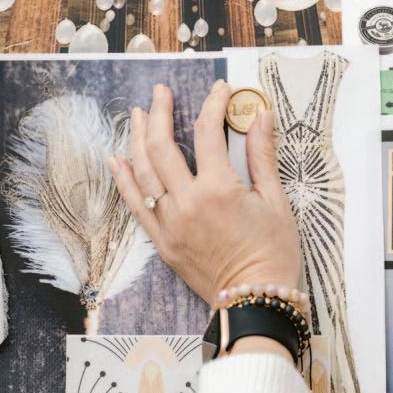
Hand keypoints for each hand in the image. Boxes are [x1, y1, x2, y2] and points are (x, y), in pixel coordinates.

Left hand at [109, 81, 301, 305]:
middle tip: (162, 92)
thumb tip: (260, 115)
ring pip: (143, 172)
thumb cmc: (273, 253)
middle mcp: (187, 203)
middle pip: (163, 146)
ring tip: (139, 115)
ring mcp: (169, 223)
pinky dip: (124, 181)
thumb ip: (262, 155)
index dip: (214, 104)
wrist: (255, 302)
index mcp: (219, 190)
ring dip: (138, 139)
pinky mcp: (162, 242)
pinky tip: (116, 160)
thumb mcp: (275, 202)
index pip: (209, 132)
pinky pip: (135, 205)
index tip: (220, 90)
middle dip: (161, 113)